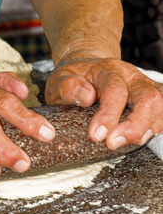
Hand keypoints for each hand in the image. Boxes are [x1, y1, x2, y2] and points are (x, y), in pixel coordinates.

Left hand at [45, 57, 162, 148]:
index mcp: (109, 70)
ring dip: (148, 128)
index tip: (96, 135)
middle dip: (135, 125)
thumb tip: (86, 97)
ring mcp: (146, 88)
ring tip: (127, 143)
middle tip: (112, 143)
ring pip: (162, 106)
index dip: (108, 115)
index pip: (115, 91)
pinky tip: (140, 138)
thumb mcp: (59, 78)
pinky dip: (157, 127)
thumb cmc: (74, 78)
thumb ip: (67, 86)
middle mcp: (132, 77)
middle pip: (148, 98)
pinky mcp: (153, 99)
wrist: (88, 70)